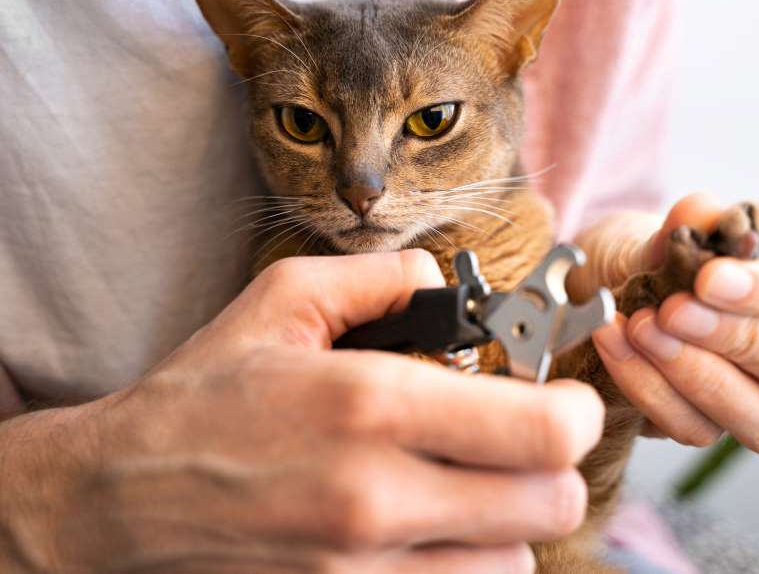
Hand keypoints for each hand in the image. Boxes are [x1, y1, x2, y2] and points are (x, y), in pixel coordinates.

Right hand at [0, 250, 603, 572]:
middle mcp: (377, 497)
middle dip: (552, 467)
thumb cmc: (202, 396)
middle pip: (551, 506)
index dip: (577, 413)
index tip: (563, 401)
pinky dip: (466, 561)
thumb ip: (383, 278)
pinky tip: (432, 527)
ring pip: (514, 562)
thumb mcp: (282, 301)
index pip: (545, 432)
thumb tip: (447, 281)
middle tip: (521, 441)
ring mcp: (363, 571)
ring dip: (509, 521)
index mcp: (371, 404)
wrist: (118, 501)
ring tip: (465, 486)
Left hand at [579, 193, 758, 454]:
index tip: (709, 278)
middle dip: (742, 343)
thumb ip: (690, 221)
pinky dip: (649, 388)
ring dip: (698, 377)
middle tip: (671, 310)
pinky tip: (614, 343)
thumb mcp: (671, 225)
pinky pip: (697, 429)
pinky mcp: (715, 428)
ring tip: (640, 327)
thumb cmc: (663, 251)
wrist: (613, 286)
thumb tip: (699, 213)